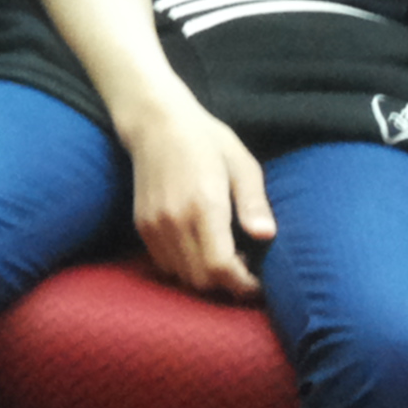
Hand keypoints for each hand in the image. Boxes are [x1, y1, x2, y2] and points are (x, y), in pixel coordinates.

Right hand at [122, 94, 271, 295]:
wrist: (156, 122)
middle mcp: (175, 219)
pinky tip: (199, 248)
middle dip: (226, 284)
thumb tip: (266, 236)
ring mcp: (155, 224)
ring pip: (182, 276)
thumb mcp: (242, 164)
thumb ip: (253, 203)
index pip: (220, 266)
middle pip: (201, 279)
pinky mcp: (142, 224)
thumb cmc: (207, 140)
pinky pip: (165, 264)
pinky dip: (184, 267)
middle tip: (245, 270)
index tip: (257, 284)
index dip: (241, 284)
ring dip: (205, 277)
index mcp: (204, 204)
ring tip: (224, 259)